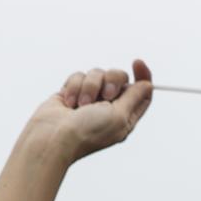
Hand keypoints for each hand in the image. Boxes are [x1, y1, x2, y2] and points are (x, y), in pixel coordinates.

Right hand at [0, 60, 152, 200]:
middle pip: (120, 77)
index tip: (137, 62)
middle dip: (112, 81)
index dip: (142, 76)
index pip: (141, 91)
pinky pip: (79, 75)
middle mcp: (109, 107)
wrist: (53, 138)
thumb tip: (147, 84)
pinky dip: (74, 86)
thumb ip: (134, 97)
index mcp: (125, 116)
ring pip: (98, 73)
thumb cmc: (87, 132)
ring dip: (90, 87)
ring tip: (80, 105)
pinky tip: (68, 103)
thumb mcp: (119, 116)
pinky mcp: (72, 92)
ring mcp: (90, 99)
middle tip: (106, 96)